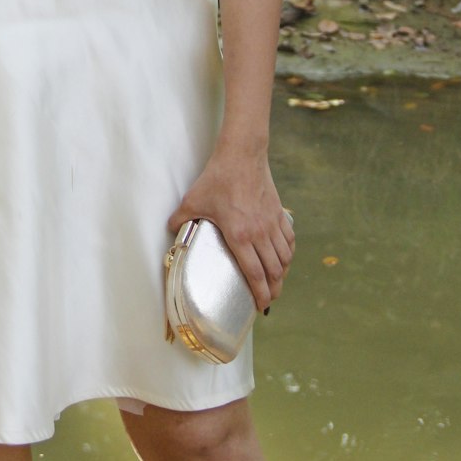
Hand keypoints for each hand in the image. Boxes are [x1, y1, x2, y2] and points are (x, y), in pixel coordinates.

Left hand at [167, 144, 294, 311]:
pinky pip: (289, 239)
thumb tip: (171, 229)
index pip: (254, 274)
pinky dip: (289, 253)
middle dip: (273, 290)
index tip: (261, 306)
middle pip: (274, 270)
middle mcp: (260, 233)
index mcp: (239, 235)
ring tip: (277, 283)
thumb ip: (181, 219)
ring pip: (284, 257)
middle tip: (269, 300)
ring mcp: (272, 223)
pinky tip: (285, 257)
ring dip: (283, 273)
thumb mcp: (193, 200)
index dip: (260, 293)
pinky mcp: (279, 212)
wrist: (242, 155)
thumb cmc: (218, 178)